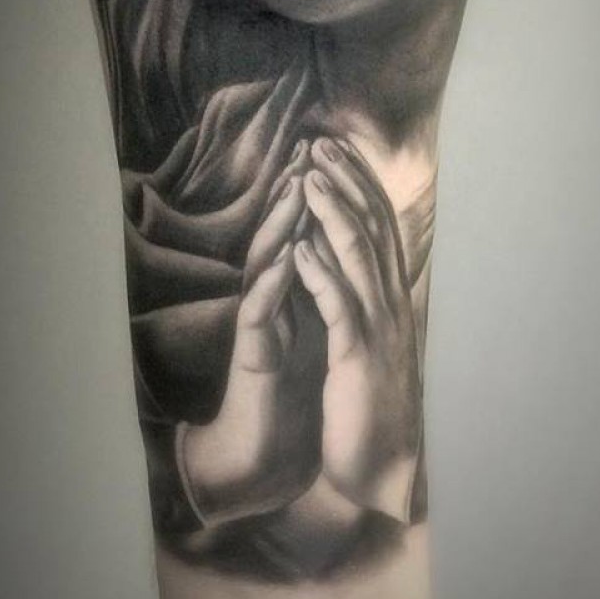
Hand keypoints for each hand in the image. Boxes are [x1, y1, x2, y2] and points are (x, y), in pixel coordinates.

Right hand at [182, 155, 324, 523]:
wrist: (268, 450)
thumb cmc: (295, 387)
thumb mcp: (318, 327)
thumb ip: (324, 289)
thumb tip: (346, 250)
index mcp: (293, 293)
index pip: (305, 233)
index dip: (320, 196)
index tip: (336, 154)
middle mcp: (272, 300)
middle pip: (282, 235)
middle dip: (295, 191)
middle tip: (309, 148)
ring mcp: (260, 324)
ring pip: (265, 263)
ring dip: (281, 225)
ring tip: (295, 186)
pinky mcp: (253, 354)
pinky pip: (260, 311)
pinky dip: (274, 282)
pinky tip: (286, 256)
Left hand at [295, 137, 421, 521]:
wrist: (385, 470)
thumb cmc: (374, 405)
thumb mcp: (373, 341)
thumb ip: (367, 300)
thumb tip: (357, 259)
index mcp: (394, 300)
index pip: (380, 228)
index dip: (359, 185)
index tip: (336, 150)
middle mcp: (393, 306)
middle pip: (373, 230)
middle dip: (346, 183)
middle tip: (320, 143)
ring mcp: (380, 331)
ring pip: (358, 259)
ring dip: (332, 215)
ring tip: (309, 178)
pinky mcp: (358, 360)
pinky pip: (339, 308)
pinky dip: (321, 274)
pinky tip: (301, 247)